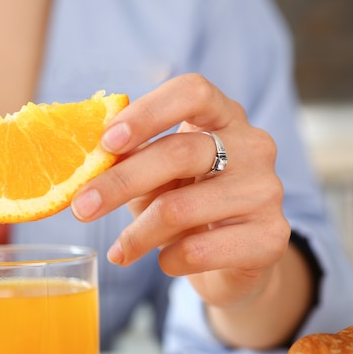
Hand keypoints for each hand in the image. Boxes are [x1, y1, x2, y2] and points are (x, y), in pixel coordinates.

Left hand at [71, 74, 295, 323]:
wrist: (233, 259)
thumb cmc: (184, 203)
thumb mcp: (154, 176)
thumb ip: (129, 160)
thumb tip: (83, 158)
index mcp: (222, 116)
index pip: (192, 91)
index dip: (147, 113)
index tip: (107, 142)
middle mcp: (252, 145)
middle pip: (179, 153)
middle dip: (120, 182)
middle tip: (80, 208)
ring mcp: (266, 190)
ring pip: (181, 208)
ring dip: (137, 234)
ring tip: (119, 251)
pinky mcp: (271, 237)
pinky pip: (200, 249)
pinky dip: (169, 260)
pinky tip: (164, 261)